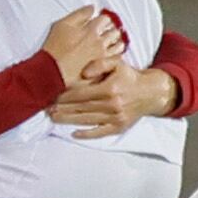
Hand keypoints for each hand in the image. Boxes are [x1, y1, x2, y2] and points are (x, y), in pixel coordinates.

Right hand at [41, 6, 125, 84]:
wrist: (52, 70)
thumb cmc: (54, 50)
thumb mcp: (62, 24)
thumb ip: (80, 14)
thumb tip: (91, 8)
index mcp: (91, 30)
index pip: (106, 19)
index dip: (103, 19)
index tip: (100, 21)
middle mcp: (99, 42)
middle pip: (114, 31)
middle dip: (111, 30)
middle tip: (106, 31)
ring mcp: (102, 56)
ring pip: (119, 45)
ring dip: (116, 42)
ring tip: (110, 43)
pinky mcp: (102, 69)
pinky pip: (117, 59)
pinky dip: (116, 55)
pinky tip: (111, 55)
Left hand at [51, 64, 175, 139]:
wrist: (151, 92)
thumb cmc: (130, 77)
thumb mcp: (117, 63)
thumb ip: (100, 64)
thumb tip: (84, 73)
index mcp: (110, 88)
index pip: (81, 93)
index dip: (65, 96)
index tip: (52, 96)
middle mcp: (112, 104)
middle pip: (81, 108)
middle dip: (62, 108)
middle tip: (47, 109)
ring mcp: (115, 117)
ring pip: (87, 120)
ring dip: (69, 120)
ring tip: (54, 118)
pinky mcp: (119, 127)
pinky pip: (100, 132)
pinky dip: (87, 134)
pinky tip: (74, 134)